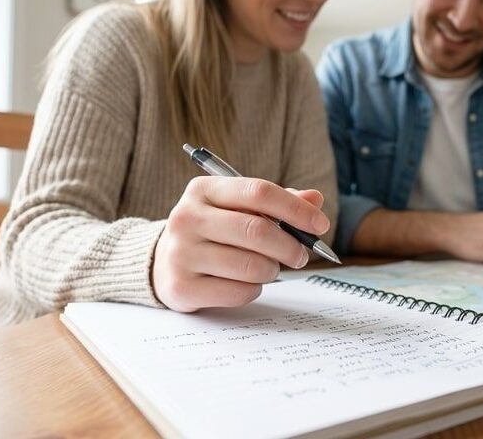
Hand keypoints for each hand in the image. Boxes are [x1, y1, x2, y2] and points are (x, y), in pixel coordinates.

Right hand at [152, 177, 329, 311]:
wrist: (162, 261)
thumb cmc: (211, 230)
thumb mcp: (236, 207)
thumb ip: (276, 202)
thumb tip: (315, 198)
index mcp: (204, 190)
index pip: (259, 192)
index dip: (296, 209)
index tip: (320, 225)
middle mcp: (187, 217)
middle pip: (257, 230)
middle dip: (290, 246)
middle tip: (301, 255)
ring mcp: (181, 253)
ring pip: (251, 265)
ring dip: (272, 270)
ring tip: (268, 268)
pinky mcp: (181, 287)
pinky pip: (238, 292)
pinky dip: (254, 289)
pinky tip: (246, 282)